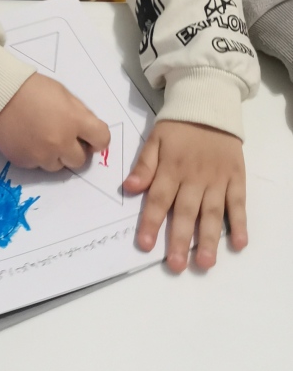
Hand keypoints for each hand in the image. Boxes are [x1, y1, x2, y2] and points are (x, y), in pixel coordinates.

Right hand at [0, 73, 109, 171]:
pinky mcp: (24, 162)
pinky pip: (38, 165)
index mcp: (75, 121)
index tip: (90, 137)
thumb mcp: (65, 95)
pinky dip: (37, 156)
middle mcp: (61, 143)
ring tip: (43, 137)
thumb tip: (89, 132)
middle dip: (75, 150)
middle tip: (64, 137)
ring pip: (58, 166)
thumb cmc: (33, 89)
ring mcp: (42, 155)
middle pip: (80, 160)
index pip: (102, 140)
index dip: (98, 139)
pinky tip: (29, 139)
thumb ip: (80, 114)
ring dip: (56, 155)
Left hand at [123, 119, 246, 272]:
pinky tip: (239, 243)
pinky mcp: (236, 177)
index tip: (144, 245)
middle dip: (180, 239)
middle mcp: (195, 177)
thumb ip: (144, 164)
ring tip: (205, 263)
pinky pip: (238, 202)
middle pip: (186, 211)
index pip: (158, 198)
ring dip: (208, 238)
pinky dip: (240, 223)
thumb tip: (130, 188)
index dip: (150, 222)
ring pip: (212, 212)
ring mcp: (218, 179)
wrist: (210, 105)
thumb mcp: (155, 139)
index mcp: (172, 168)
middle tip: (176, 265)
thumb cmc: (178, 126)